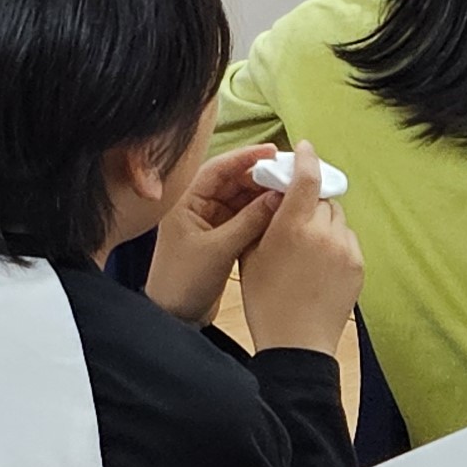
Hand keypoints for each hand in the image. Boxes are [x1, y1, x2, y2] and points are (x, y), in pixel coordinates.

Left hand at [142, 144, 285, 325]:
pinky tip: (282, 213)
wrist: (174, 315)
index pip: (218, 169)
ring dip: (264, 195)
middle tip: (290, 172)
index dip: (245, 157)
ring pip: (242, 199)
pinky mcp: (221, 237)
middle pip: (233, 182)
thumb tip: (278, 197)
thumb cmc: (183, 281)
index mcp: (187, 202)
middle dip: (260, 176)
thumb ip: (248, 222)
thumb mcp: (218, 249)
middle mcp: (198, 206)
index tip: (272, 151)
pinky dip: (262, 214)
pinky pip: (245, 217)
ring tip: (291, 191)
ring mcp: (211, 222)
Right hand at [232, 144, 362, 355]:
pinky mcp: (358, 265)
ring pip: (337, 219)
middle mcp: (323, 232)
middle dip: (309, 202)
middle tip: (295, 216)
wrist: (296, 342)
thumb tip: (275, 196)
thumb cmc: (265, 299)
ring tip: (306, 247)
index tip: (305, 148)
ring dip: (323, 222)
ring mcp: (345, 249)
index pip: (307, 177)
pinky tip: (319, 264)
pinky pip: (347, 240)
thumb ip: (265, 219)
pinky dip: (335, 243)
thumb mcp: (252, 254)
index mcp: (292, 226)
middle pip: (322, 198)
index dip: (307, 158)